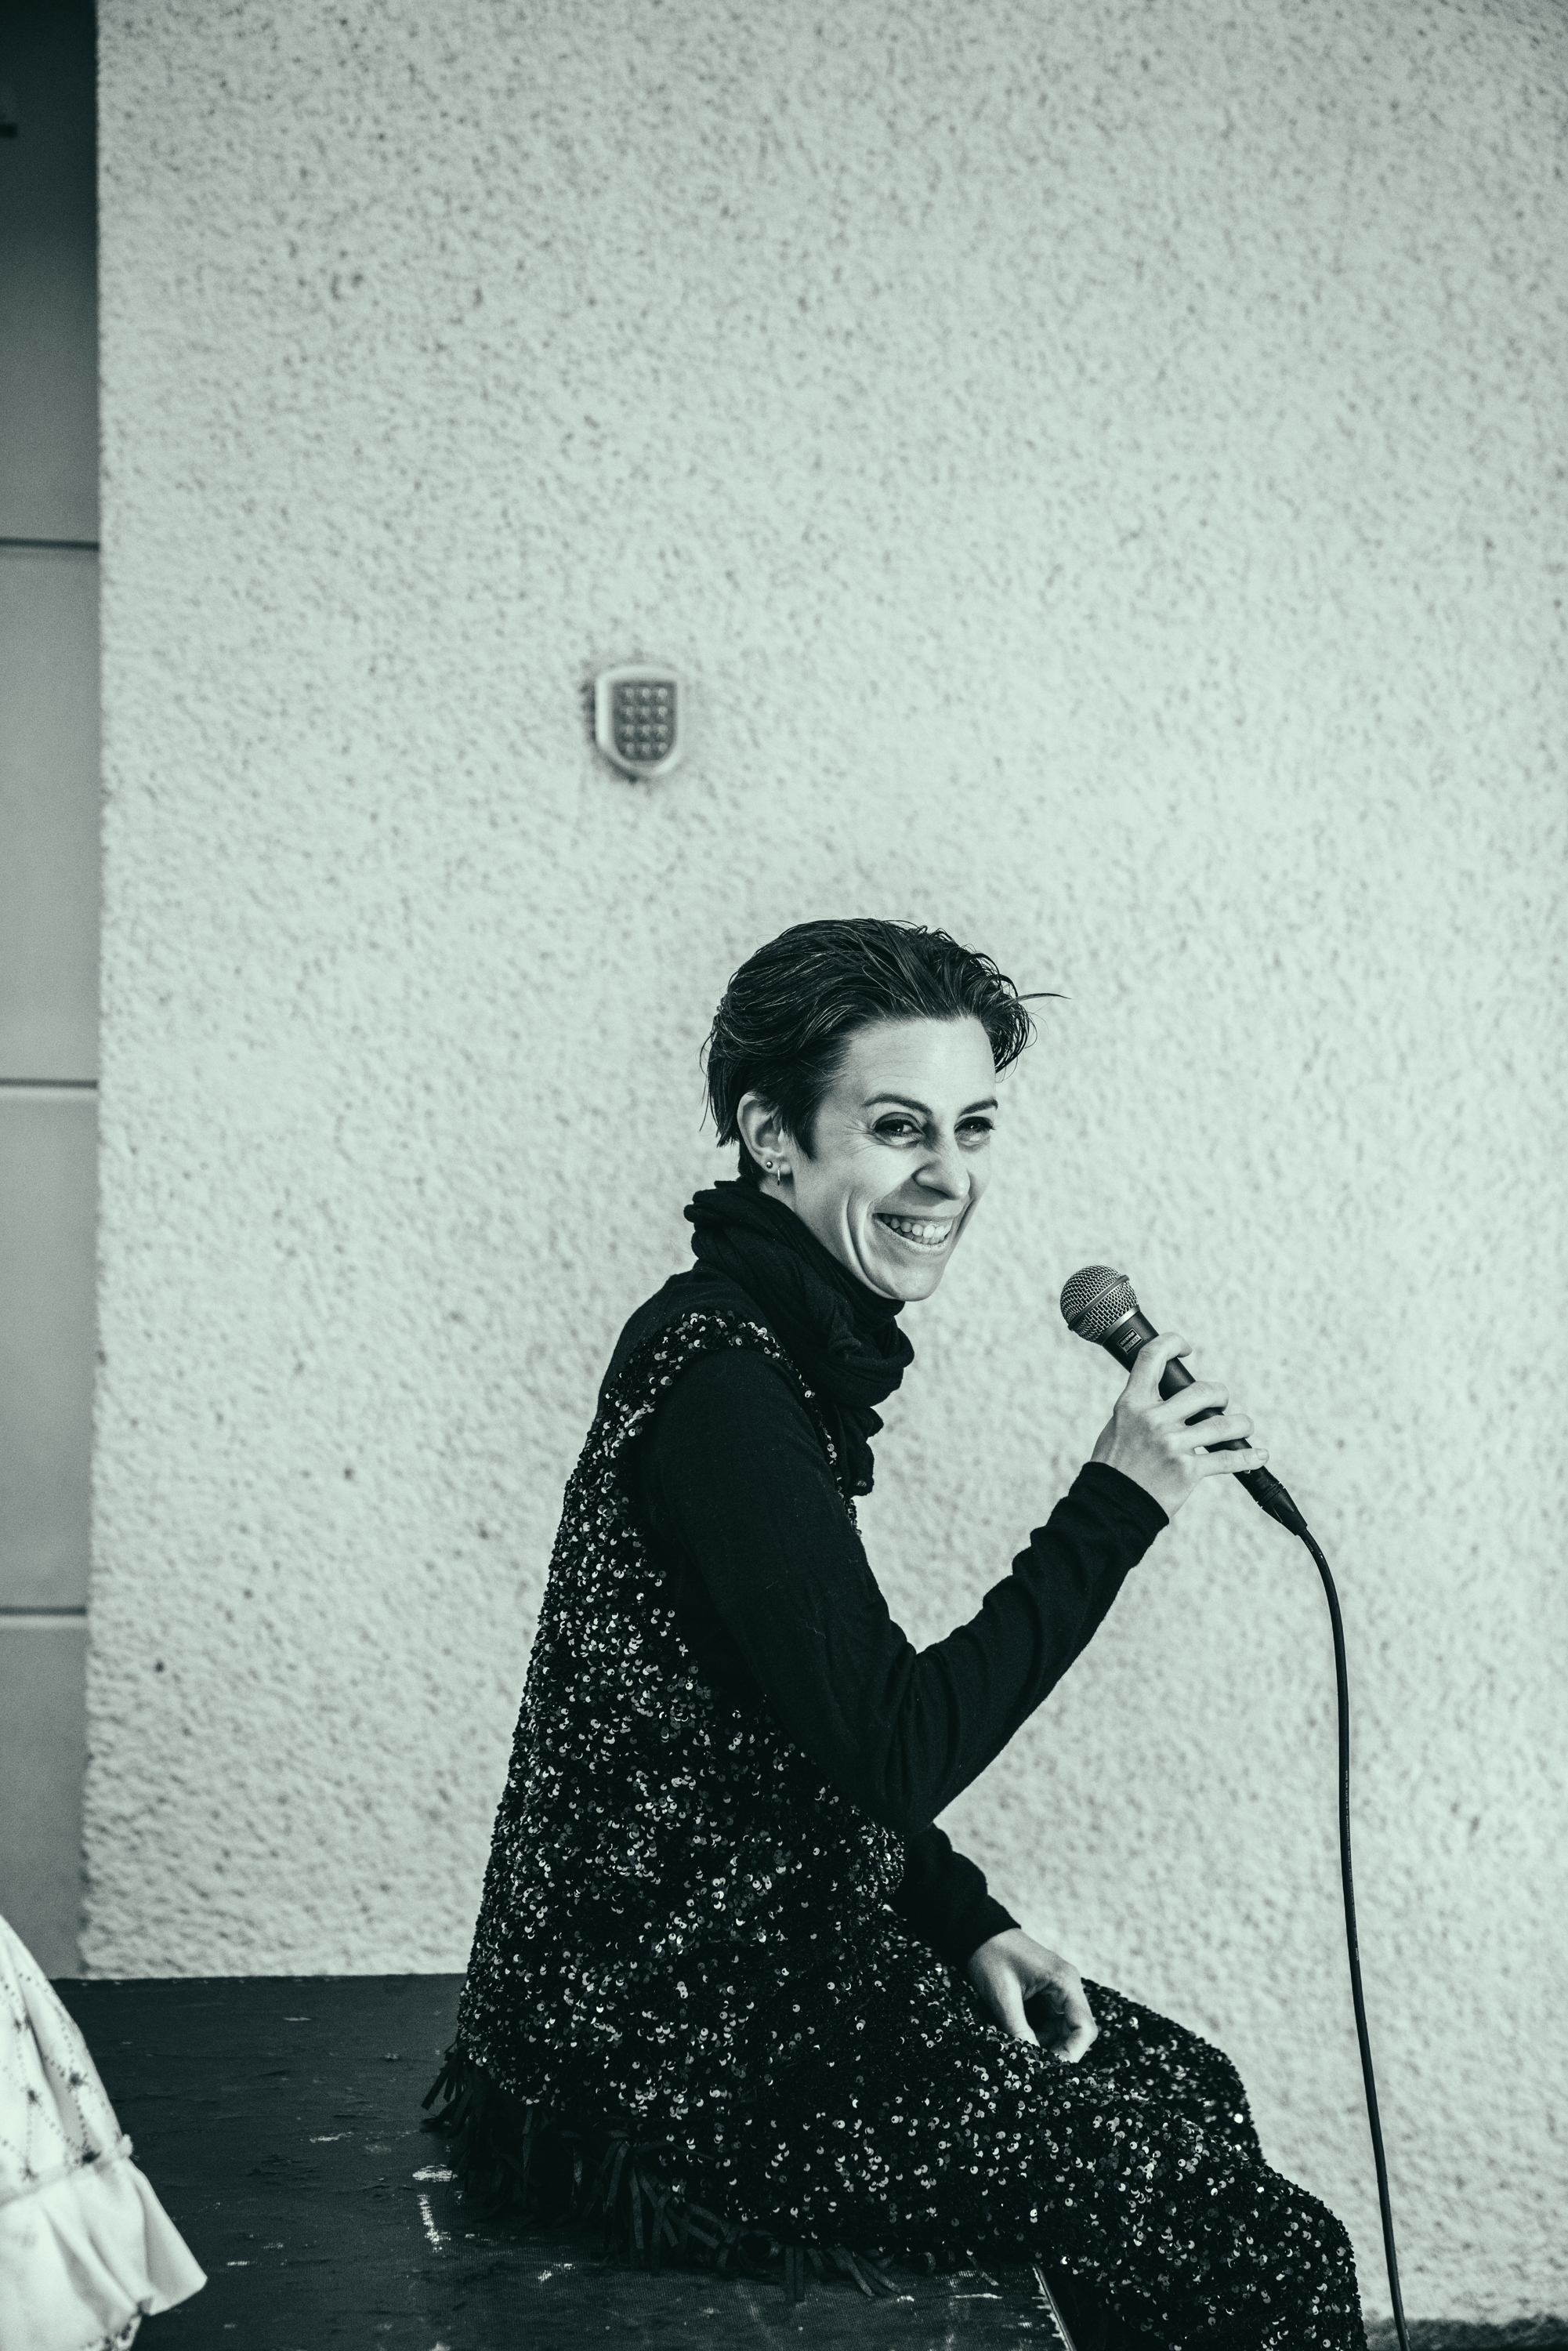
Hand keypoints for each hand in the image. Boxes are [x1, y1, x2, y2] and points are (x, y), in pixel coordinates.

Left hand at [964, 1929, 1097, 2061]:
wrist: (977, 1931)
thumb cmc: (991, 1956)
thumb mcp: (1003, 1995)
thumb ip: (1018, 2029)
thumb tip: (1030, 2063)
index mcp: (1065, 1981)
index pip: (1084, 2027)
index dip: (1072, 2053)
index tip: (1052, 2071)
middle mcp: (1067, 1987)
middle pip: (1076, 2032)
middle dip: (1059, 2052)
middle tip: (1036, 2070)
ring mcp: (1058, 1991)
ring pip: (1062, 2030)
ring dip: (1047, 2046)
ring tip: (1025, 2058)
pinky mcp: (1046, 1995)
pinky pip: (1050, 2023)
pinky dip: (1038, 2036)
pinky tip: (1021, 2042)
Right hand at [1090, 1330, 1266, 1518]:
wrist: (1111, 1505)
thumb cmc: (1114, 1466)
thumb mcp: (1117, 1425)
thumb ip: (1141, 1407)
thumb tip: (1166, 1394)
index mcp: (1132, 1403)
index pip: (1153, 1357)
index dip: (1173, 1343)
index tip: (1186, 1349)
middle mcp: (1154, 1420)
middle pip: (1203, 1391)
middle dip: (1220, 1395)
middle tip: (1221, 1403)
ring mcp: (1173, 1445)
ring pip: (1224, 1424)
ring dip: (1241, 1424)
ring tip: (1243, 1426)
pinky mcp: (1188, 1470)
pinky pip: (1228, 1460)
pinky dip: (1248, 1457)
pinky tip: (1259, 1455)